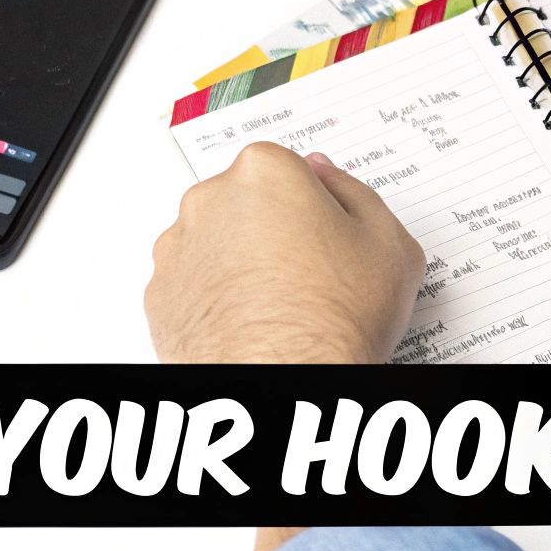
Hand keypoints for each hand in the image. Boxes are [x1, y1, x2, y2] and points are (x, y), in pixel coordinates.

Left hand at [147, 143, 424, 364]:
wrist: (283, 382)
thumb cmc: (333, 319)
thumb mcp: (390, 244)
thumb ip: (356, 192)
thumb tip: (326, 176)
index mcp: (264, 172)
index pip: (291, 169)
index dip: (316, 204)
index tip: (330, 235)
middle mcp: (211, 201)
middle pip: (248, 201)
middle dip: (275, 228)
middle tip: (312, 273)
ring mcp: (178, 249)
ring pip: (216, 241)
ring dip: (241, 262)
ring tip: (281, 305)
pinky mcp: (160, 295)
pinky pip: (192, 283)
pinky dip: (215, 297)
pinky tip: (250, 321)